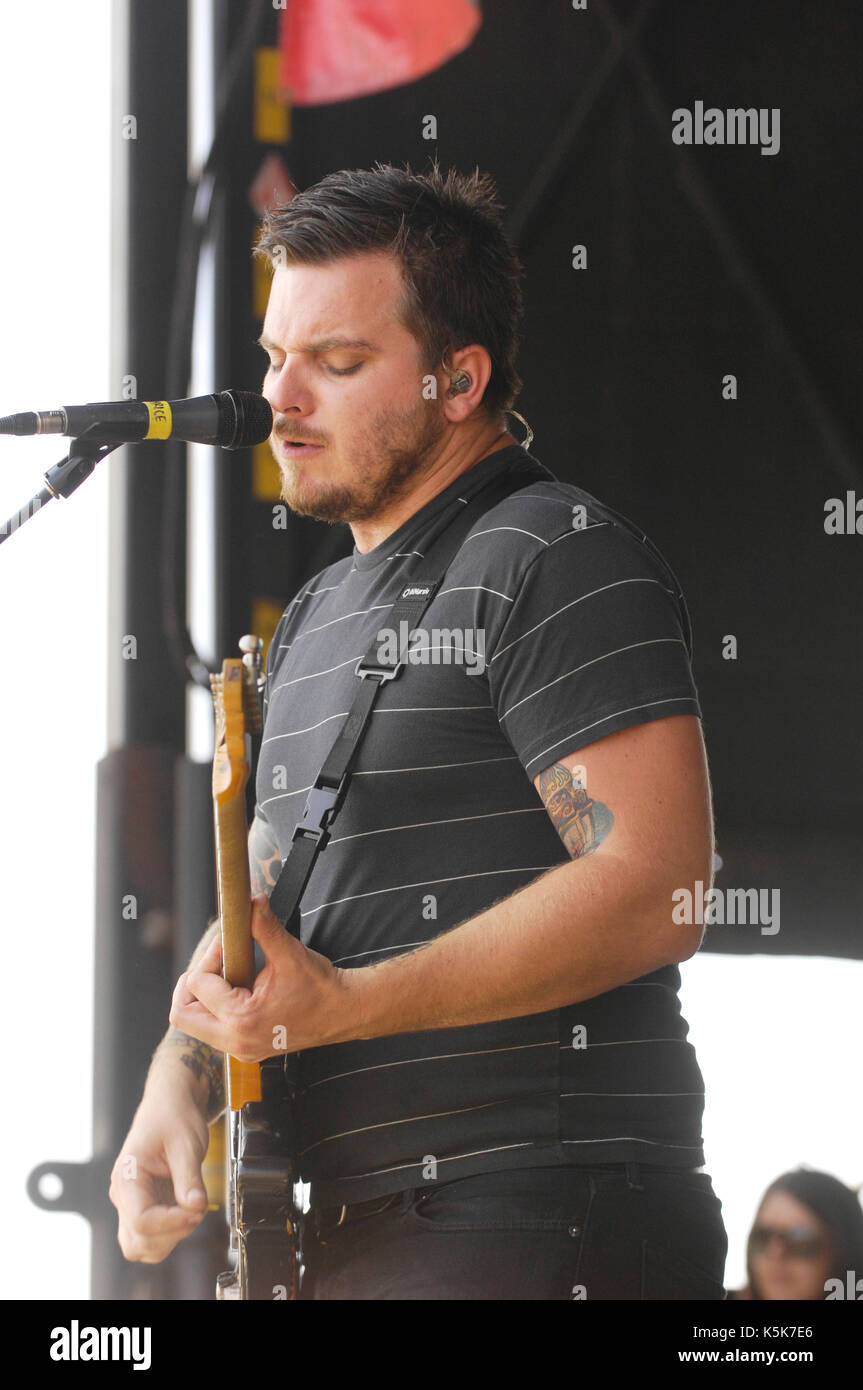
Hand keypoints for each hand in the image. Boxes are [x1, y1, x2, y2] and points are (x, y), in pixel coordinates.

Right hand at [110, 1087, 210, 1262]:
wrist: (169, 1105)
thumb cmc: (173, 1117)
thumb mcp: (186, 1143)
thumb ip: (189, 1178)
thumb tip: (196, 1206)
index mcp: (127, 1176)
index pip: (141, 1220)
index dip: (173, 1222)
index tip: (196, 1208)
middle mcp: (123, 1195)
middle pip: (138, 1241)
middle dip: (172, 1232)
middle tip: (196, 1206)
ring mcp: (130, 1204)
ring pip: (140, 1246)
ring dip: (170, 1237)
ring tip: (190, 1208)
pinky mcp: (142, 1207)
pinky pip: (149, 1237)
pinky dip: (169, 1234)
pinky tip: (184, 1211)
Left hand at [169, 894, 354, 1059]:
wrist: (344, 1012)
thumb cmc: (320, 987)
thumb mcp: (289, 953)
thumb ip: (264, 926)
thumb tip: (251, 900)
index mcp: (242, 1019)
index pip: (197, 985)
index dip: (210, 956)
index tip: (231, 941)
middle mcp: (236, 1041)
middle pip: (181, 1015)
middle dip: (192, 983)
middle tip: (216, 962)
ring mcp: (240, 1049)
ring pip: (194, 1024)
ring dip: (203, 996)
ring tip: (230, 973)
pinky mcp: (246, 1048)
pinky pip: (212, 1029)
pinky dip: (215, 1007)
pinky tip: (239, 988)